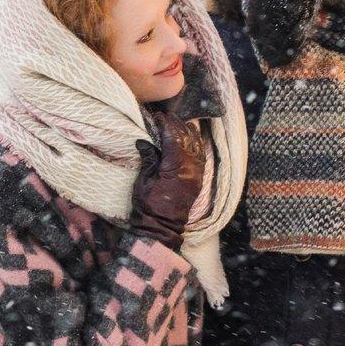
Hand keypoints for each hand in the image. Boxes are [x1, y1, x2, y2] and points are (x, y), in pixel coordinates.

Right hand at [129, 118, 205, 248]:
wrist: (161, 228)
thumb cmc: (148, 206)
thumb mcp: (144, 180)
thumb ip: (148, 158)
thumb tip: (144, 140)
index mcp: (176, 167)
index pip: (173, 137)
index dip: (165, 124)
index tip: (157, 116)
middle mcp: (191, 168)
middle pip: (187, 138)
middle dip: (176, 125)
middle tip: (164, 117)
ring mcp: (197, 173)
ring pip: (196, 145)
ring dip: (187, 132)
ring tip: (176, 123)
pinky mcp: (198, 179)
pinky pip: (200, 155)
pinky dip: (195, 144)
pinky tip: (189, 138)